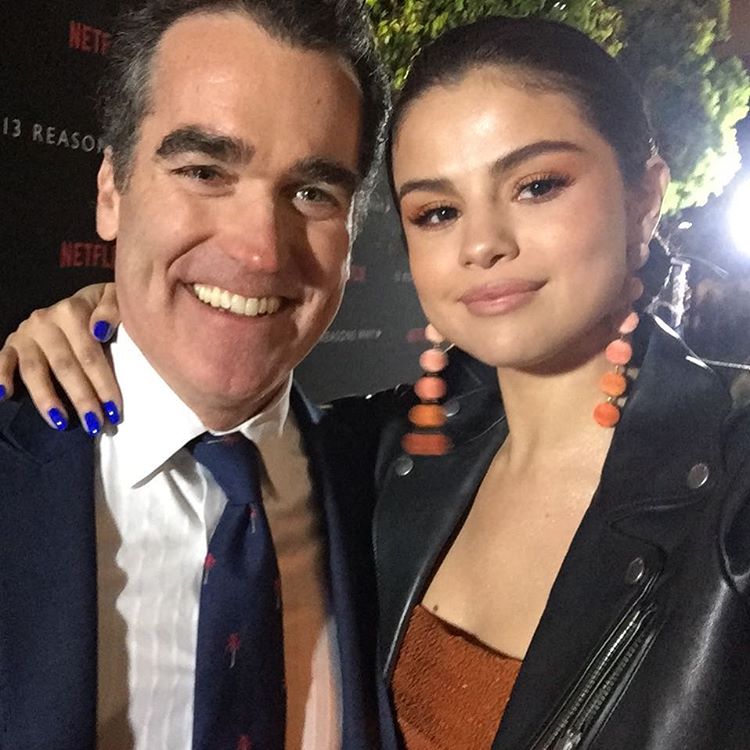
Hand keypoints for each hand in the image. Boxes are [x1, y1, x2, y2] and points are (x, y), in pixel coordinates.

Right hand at [0, 283, 121, 433]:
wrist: (82, 299)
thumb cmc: (102, 307)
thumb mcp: (114, 298)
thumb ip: (112, 310)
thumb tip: (99, 330)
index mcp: (72, 310)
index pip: (90, 354)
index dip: (103, 383)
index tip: (114, 410)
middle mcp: (45, 321)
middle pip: (64, 365)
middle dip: (81, 398)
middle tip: (94, 424)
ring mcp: (26, 334)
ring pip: (34, 370)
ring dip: (47, 399)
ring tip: (62, 423)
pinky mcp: (10, 344)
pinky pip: (2, 361)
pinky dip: (1, 377)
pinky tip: (4, 396)